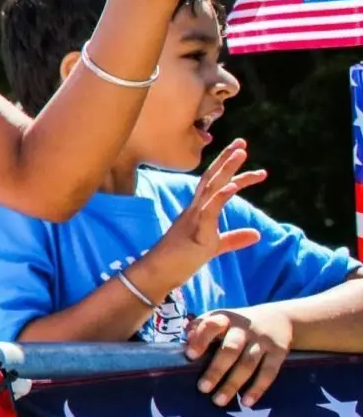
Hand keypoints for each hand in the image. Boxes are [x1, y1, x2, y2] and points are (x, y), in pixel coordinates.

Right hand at [142, 140, 266, 278]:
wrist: (158, 273)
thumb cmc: (182, 260)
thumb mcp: (214, 247)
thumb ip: (234, 238)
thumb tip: (257, 233)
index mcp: (198, 211)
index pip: (215, 184)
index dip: (229, 169)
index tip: (244, 154)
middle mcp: (194, 208)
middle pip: (212, 178)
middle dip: (227, 159)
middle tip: (242, 143)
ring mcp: (194, 217)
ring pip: (211, 187)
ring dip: (227, 169)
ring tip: (241, 153)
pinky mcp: (196, 231)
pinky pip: (209, 211)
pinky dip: (221, 197)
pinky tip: (232, 186)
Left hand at [186, 305, 295, 404]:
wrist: (279, 319)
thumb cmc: (236, 326)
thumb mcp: (219, 320)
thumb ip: (200, 329)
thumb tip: (186, 343)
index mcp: (226, 319)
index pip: (212, 325)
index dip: (200, 339)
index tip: (189, 355)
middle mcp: (245, 329)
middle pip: (230, 349)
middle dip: (216, 369)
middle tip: (203, 388)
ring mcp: (263, 341)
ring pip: (248, 364)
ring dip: (233, 383)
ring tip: (219, 401)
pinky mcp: (279, 353)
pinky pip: (269, 372)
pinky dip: (258, 388)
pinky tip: (247, 402)